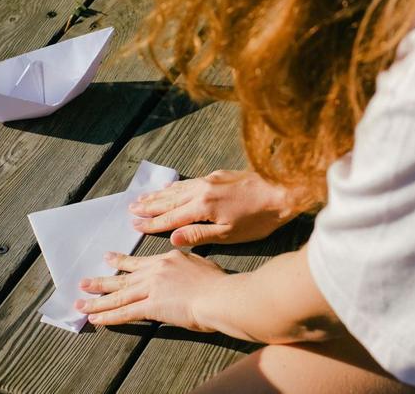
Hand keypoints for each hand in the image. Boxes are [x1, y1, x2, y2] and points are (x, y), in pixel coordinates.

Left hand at [77, 250, 224, 330]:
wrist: (220, 295)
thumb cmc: (218, 283)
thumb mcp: (201, 263)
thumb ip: (188, 264)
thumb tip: (185, 267)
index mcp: (169, 258)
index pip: (140, 262)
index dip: (122, 262)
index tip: (109, 258)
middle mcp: (156, 270)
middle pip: (124, 277)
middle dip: (102, 281)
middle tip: (84, 282)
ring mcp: (152, 288)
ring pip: (119, 294)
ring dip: (97, 301)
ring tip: (81, 303)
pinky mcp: (152, 306)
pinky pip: (126, 312)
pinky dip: (109, 317)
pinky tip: (97, 319)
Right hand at [129, 170, 298, 245]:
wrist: (284, 191)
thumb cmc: (260, 219)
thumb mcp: (229, 234)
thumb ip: (199, 235)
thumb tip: (172, 238)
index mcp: (203, 207)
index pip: (170, 217)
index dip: (152, 223)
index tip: (135, 225)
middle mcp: (203, 189)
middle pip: (169, 200)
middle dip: (149, 206)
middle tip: (131, 210)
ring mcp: (211, 180)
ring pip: (178, 189)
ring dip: (159, 195)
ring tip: (142, 198)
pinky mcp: (220, 175)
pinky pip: (190, 182)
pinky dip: (176, 186)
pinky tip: (170, 187)